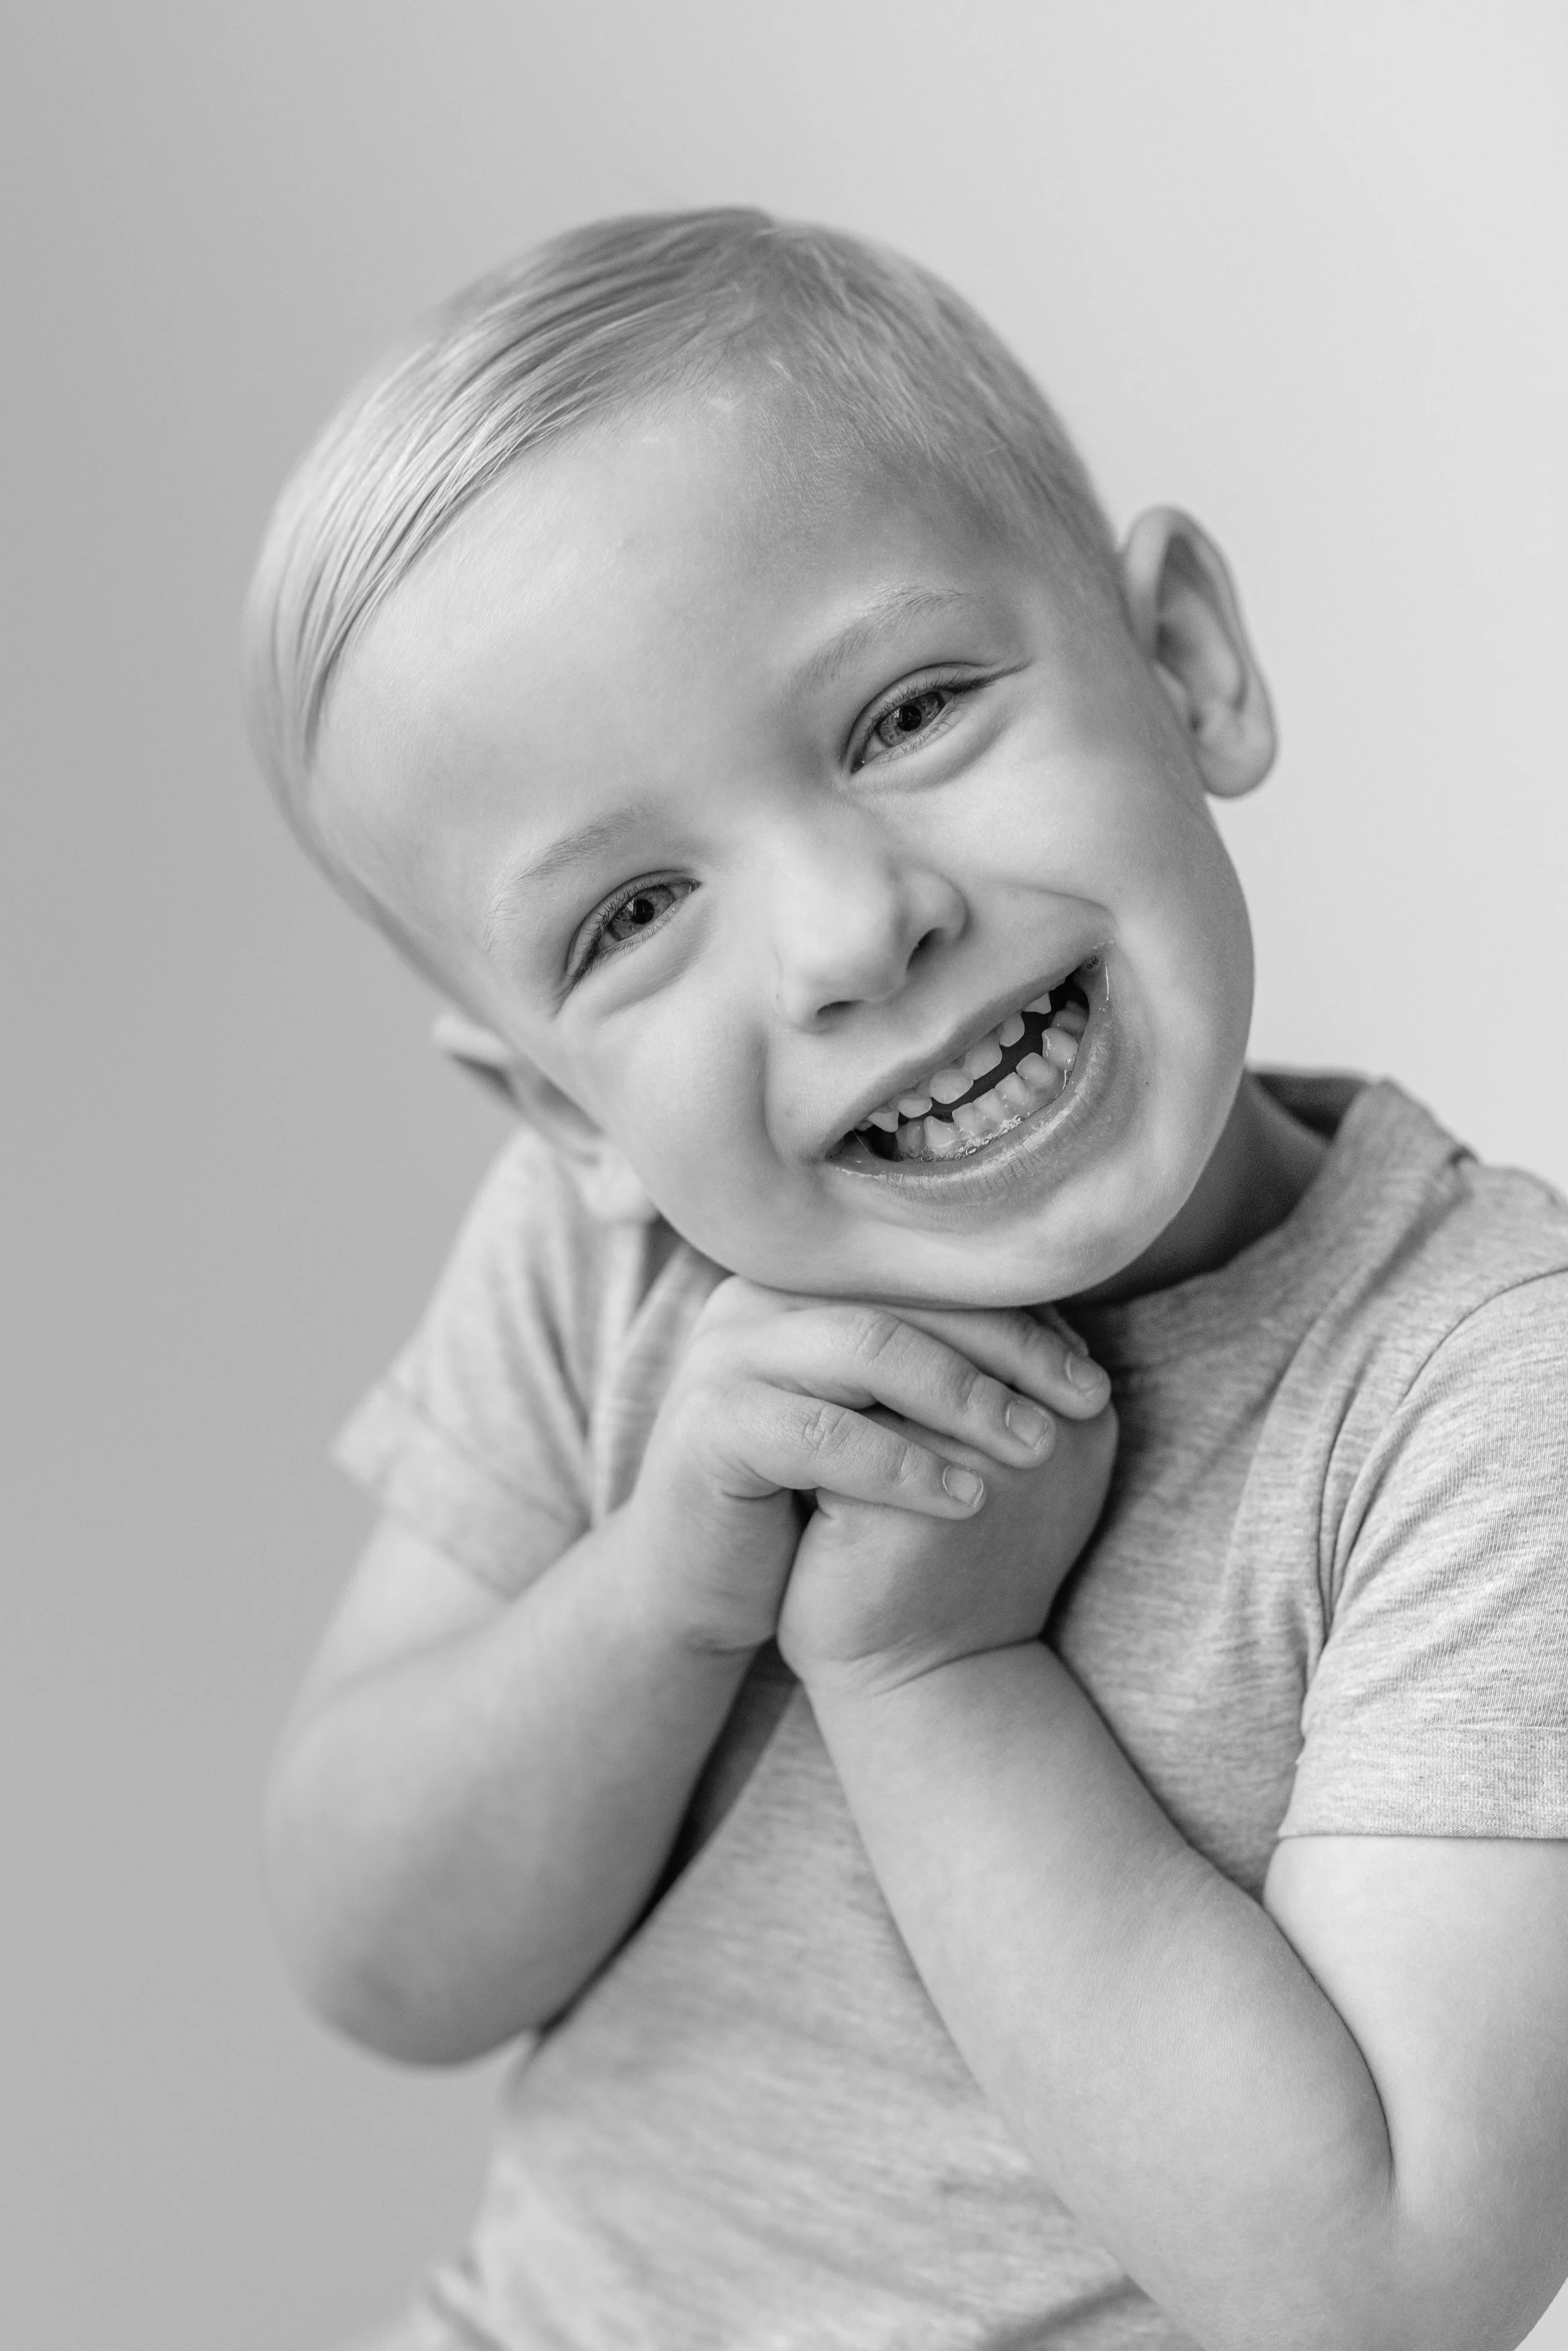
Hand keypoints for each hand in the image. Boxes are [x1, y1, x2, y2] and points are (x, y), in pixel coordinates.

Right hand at [625, 1280, 1107, 1656]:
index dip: (1018, 1321)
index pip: (923, 1278)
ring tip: (1034, 1448)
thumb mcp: (874, 1421)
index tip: (1092, 1379)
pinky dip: (900, 1465)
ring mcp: (724, 1353)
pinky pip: (820, 1432)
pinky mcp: (707, 1424)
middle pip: (904, 1300)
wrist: (697, 1584)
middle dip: (1008, 1352)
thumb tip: (1072, 1345)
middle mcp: (757, 1297)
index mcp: (801, 1285)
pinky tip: (961, 1498)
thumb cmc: (802, 1500)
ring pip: (867, 1347)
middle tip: (1082, 1405)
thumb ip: (936, 1372)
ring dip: (964, 1398)